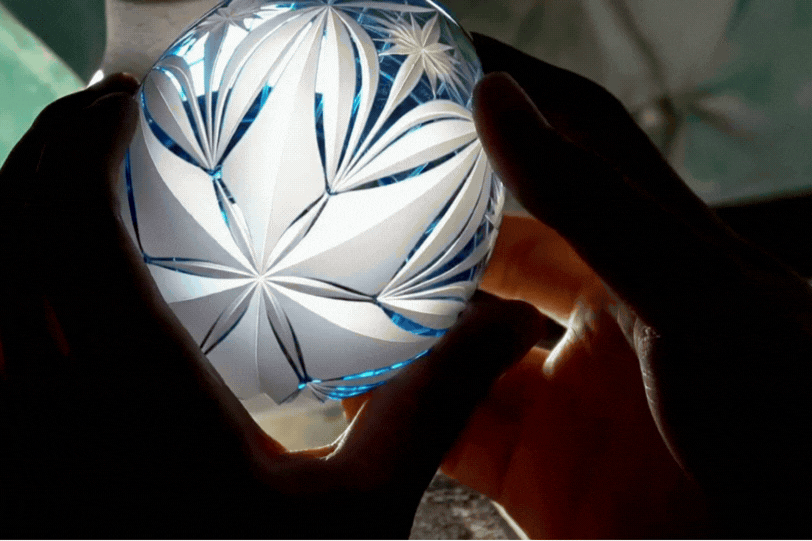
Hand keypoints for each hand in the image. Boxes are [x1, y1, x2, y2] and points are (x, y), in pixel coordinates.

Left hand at [0, 73, 545, 538]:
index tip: (133, 101)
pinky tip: (68, 281)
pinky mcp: (0, 476)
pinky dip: (5, 276)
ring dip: (18, 207)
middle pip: (7, 230)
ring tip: (85, 179)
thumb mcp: (362, 514)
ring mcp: (13, 445)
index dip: (84, 143)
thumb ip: (431, 407)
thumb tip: (513, 327)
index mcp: (140, 401)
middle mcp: (52, 410)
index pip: (73, 230)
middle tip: (110, 116)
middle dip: (44, 146)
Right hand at [348, 34, 811, 538]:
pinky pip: (445, 429)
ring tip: (327, 286)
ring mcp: (565, 391)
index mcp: (657, 251)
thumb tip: (499, 99)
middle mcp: (605, 312)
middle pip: (495, 243)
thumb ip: (594, 204)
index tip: (432, 58)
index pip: (573, 142)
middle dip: (428, 216)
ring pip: (456, 339)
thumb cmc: (782, 423)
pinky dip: (393, 415)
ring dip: (398, 322)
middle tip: (353, 183)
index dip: (509, 91)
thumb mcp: (695, 296)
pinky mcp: (534, 468)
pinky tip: (343, 393)